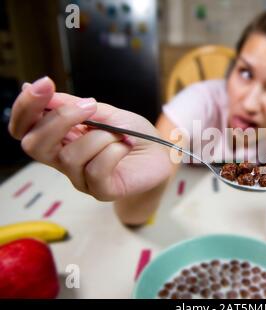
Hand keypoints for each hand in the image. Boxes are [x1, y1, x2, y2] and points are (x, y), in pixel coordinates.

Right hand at [9, 77, 171, 200]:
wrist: (162, 153)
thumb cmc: (133, 133)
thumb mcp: (105, 112)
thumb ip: (74, 105)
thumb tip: (39, 89)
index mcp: (60, 138)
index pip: (25, 127)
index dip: (26, 106)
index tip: (44, 84)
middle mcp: (64, 159)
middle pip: (34, 145)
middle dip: (59, 120)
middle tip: (90, 107)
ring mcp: (81, 178)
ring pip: (70, 156)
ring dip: (100, 137)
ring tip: (119, 135)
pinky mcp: (101, 190)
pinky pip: (96, 170)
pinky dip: (114, 152)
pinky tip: (125, 148)